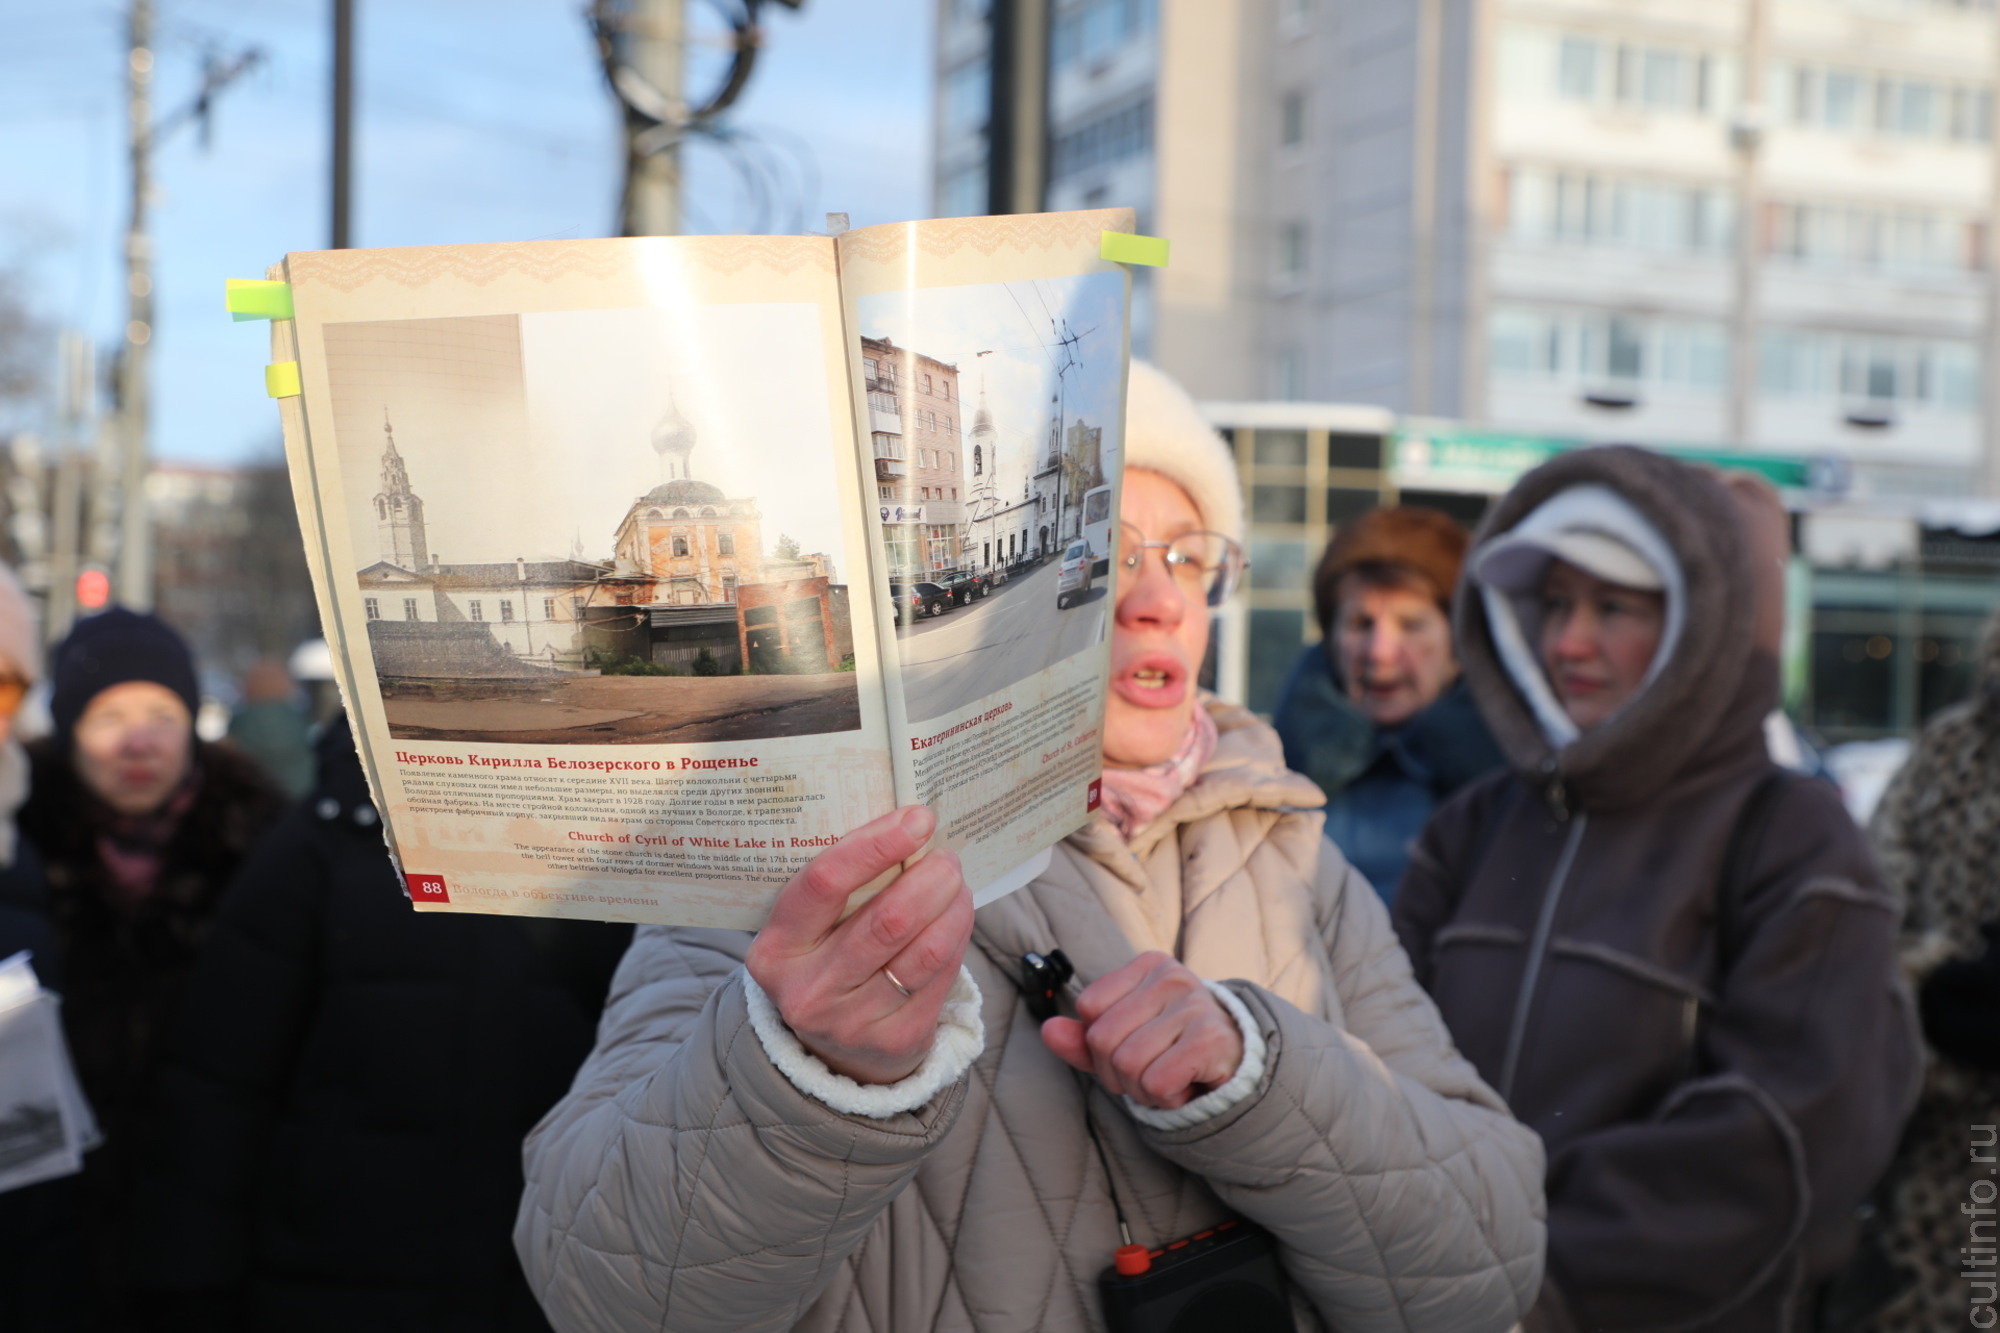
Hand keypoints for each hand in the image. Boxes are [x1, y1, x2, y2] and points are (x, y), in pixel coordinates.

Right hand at [746, 805, 972, 1085]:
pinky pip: (942, 976)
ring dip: (952, 905)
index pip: (826, 883)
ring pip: (925, 950)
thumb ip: (843, 884)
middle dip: (930, 877)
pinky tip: (956, 918)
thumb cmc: (824, 959)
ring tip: (956, 883)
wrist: (830, 1048)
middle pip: (888, 920)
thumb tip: (907, 824)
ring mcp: (852, 1023)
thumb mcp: (808, 928)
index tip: (917, 819)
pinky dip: (957, 937)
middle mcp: (809, 991)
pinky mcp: (896, 1041)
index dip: (877, 845)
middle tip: (946, 856)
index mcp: (777, 949)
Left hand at [1040, 952, 1243, 1110]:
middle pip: (1103, 1039)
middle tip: (1151, 1071)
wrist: (1239, 1068)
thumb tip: (1047, 1031)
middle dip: (1119, 1073)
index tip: (1134, 1048)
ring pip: (1128, 1064)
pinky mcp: (1211, 1039)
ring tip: (1171, 1078)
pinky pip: (1157, 1082)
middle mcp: (1172, 977)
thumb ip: (1083, 1038)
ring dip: (1143, 1089)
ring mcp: (1194, 1005)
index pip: (1089, 1008)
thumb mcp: (1125, 1040)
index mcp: (1148, 966)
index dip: (1099, 1044)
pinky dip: (1166, 1098)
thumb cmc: (1175, 1050)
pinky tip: (1186, 1086)